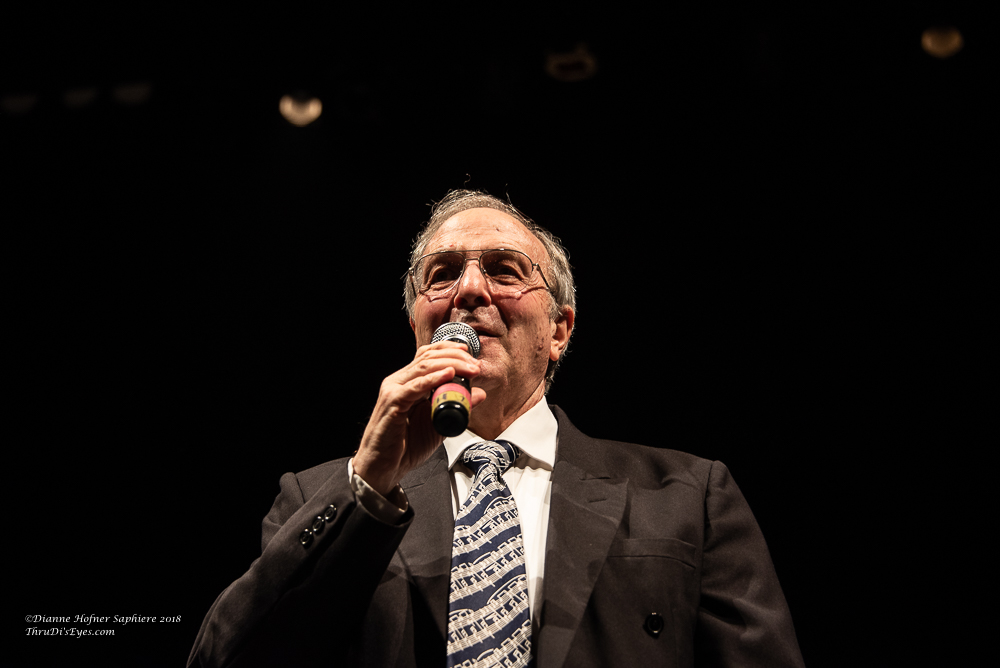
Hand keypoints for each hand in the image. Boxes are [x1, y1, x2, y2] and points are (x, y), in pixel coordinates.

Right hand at [352, 341, 486, 495]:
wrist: (383, 468)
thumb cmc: (405, 447)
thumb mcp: (440, 423)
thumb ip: (458, 407)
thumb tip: (479, 394)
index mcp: (408, 383)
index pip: (427, 356)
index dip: (449, 350)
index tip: (470, 354)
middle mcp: (399, 382)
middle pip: (428, 358)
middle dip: (456, 357)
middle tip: (476, 365)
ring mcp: (394, 390)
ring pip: (423, 367)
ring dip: (451, 365)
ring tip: (469, 369)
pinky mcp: (392, 403)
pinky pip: (414, 386)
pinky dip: (433, 379)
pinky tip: (448, 375)